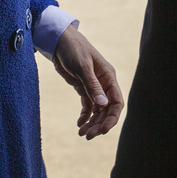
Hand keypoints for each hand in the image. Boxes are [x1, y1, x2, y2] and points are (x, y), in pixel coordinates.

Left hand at [52, 25, 123, 139]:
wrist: (60, 41)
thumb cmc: (74, 49)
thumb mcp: (82, 67)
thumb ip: (92, 86)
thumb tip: (104, 105)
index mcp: (108, 77)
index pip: (117, 102)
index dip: (112, 118)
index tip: (103, 130)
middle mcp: (104, 84)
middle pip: (107, 109)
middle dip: (100, 124)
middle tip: (88, 136)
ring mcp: (94, 87)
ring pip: (98, 110)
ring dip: (92, 122)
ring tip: (82, 133)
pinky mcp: (83, 88)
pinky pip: (88, 106)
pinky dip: (85, 116)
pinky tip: (79, 123)